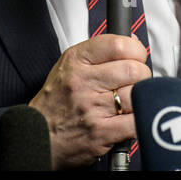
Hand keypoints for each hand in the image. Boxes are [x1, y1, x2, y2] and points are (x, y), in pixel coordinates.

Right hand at [29, 35, 150, 169]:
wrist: (37, 138)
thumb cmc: (54, 103)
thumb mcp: (68, 67)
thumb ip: (99, 53)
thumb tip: (132, 41)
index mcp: (77, 61)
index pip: (118, 44)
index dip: (136, 50)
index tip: (137, 57)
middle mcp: (84, 82)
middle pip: (134, 70)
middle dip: (143, 76)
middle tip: (137, 81)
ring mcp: (93, 108)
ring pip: (138, 95)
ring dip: (141, 98)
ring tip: (132, 101)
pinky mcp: (101, 133)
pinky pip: (136, 122)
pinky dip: (141, 120)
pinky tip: (132, 118)